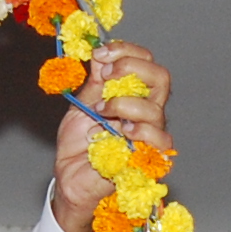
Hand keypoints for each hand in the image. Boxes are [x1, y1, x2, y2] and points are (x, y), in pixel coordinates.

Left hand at [50, 44, 173, 231]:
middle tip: (106, 76)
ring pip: (156, 108)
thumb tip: (100, 52)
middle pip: (160, 77)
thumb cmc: (78, 147)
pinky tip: (123, 131)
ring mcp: (150, 135)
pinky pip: (160, 140)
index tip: (100, 55)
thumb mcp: (82, 105)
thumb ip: (95, 81)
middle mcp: (146, 112)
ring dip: (125, 103)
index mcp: (133, 95)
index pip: (145, 62)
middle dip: (131, 68)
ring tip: (101, 111)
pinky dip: (141, 131)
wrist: (70, 180)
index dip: (126, 52)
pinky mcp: (150, 159)